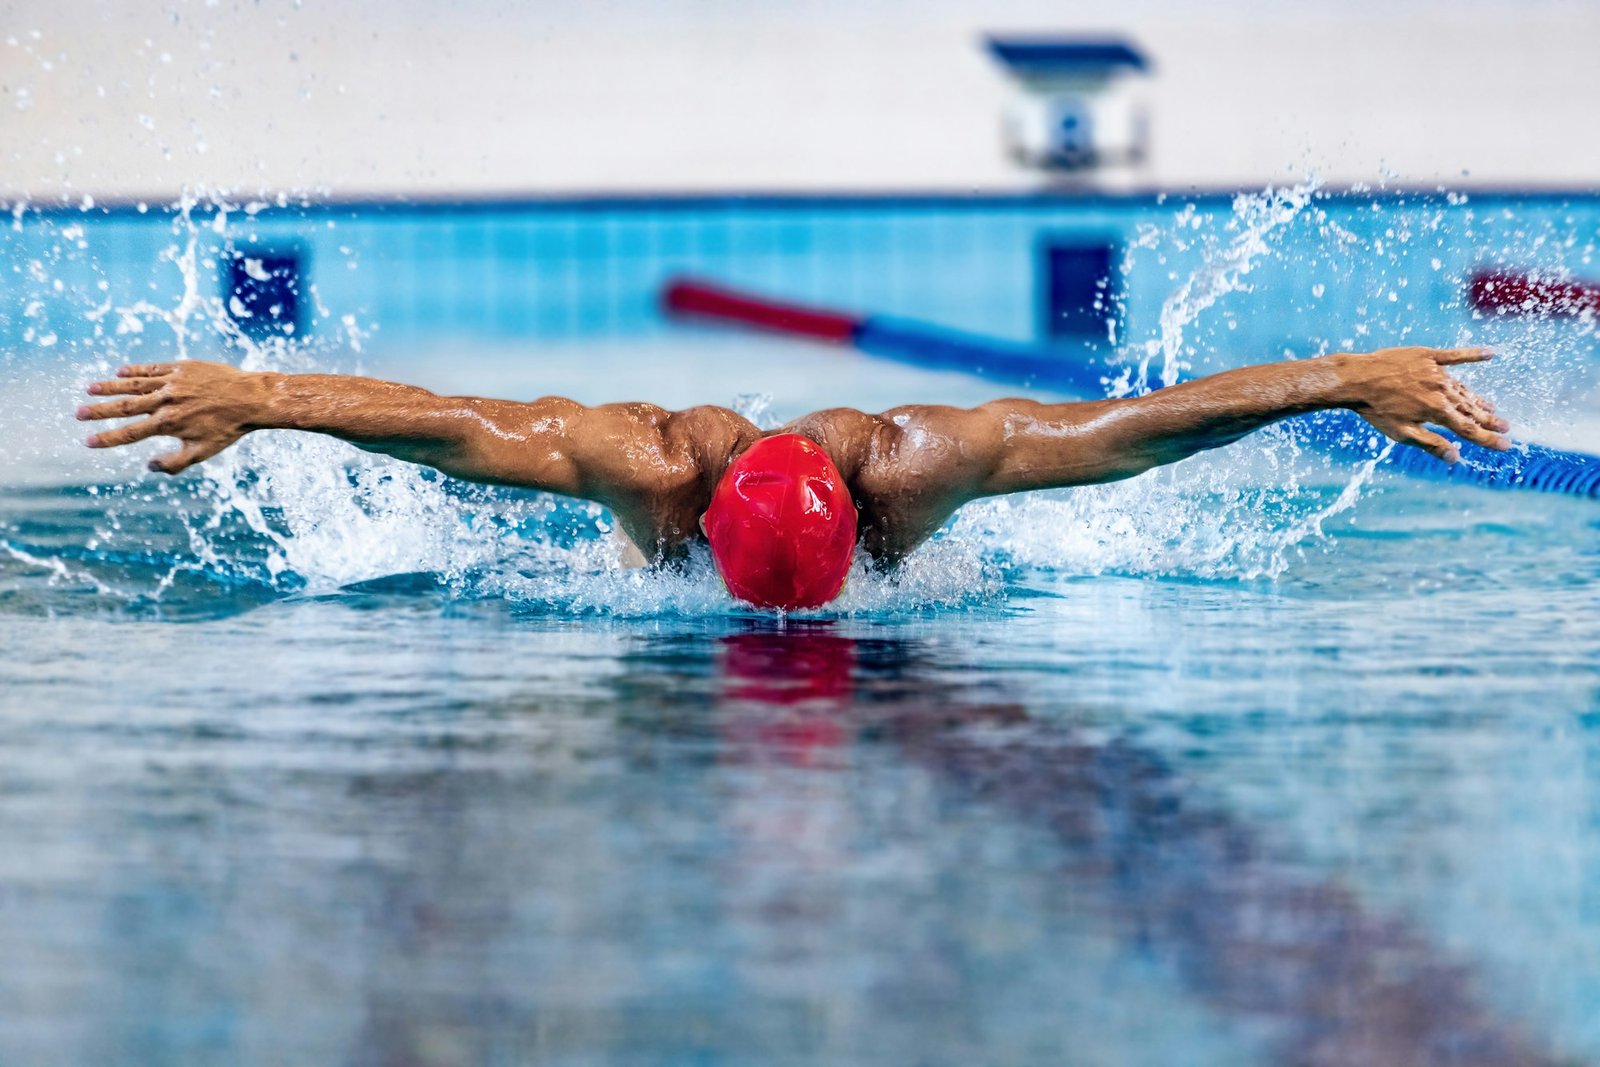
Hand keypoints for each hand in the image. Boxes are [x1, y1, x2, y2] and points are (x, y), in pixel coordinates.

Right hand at [78, 360, 268, 473]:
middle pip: (124, 407)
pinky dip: (136, 370)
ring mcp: (172, 382)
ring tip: (90, 389)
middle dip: (99, 411)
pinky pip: (153, 368)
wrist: (251, 398)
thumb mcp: (203, 451)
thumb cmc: (228, 428)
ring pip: (134, 384)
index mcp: (168, 423)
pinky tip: (121, 372)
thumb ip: (175, 463)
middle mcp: (165, 401)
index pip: (129, 433)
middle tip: (77, 413)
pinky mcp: (181, 368)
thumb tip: (149, 467)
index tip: (87, 441)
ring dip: (110, 387)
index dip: (106, 438)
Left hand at [1331, 346, 1510, 463]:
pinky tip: (1490, 353)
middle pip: (1471, 409)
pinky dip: (1473, 354)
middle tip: (1506, 427)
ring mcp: (1437, 372)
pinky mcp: (1428, 356)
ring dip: (1478, 399)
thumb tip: (1456, 458)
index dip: (1488, 438)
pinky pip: (1456, 355)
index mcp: (1437, 411)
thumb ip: (1431, 444)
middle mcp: (1442, 390)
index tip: (1506, 444)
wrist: (1357, 378)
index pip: (1469, 429)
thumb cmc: (1376, 409)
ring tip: (1491, 408)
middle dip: (1489, 420)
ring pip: (1464, 388)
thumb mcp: (1402, 433)